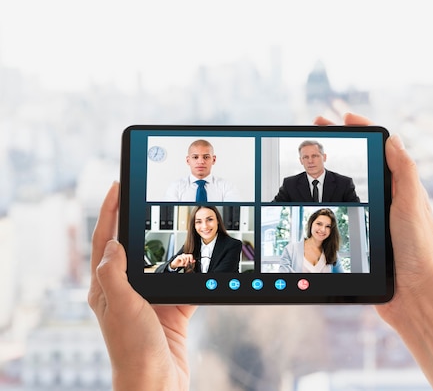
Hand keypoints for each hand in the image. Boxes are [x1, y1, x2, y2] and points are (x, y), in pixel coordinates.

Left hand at [88, 182, 196, 389]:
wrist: (157, 384)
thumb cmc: (133, 349)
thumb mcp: (121, 306)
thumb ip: (115, 273)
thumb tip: (114, 242)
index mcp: (106, 287)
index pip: (105, 241)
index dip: (109, 211)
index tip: (116, 186)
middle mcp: (126, 290)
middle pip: (133, 245)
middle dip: (139, 219)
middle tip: (148, 194)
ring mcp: (150, 299)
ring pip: (161, 261)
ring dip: (170, 243)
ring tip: (179, 220)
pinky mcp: (172, 310)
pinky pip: (184, 282)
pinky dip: (193, 271)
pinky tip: (203, 260)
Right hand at [314, 113, 432, 325]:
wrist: (414, 296)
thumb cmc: (419, 251)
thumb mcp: (412, 205)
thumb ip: (405, 172)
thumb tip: (394, 139)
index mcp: (403, 188)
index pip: (382, 150)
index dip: (364, 130)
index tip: (344, 118)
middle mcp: (391, 201)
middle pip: (363, 163)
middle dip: (341, 143)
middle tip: (316, 128)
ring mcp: (377, 219)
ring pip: (351, 187)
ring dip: (332, 169)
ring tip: (311, 157)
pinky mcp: (366, 238)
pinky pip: (346, 213)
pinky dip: (331, 200)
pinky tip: (317, 199)